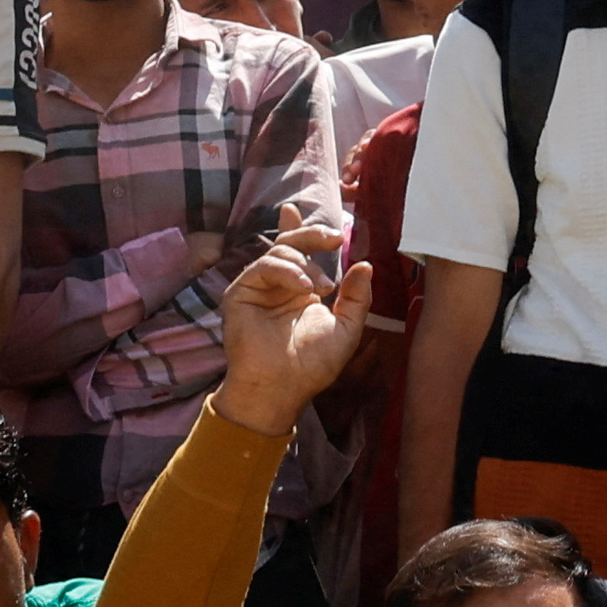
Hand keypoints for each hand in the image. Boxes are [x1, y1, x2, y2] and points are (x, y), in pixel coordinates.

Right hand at [212, 232, 371, 438]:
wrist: (282, 387)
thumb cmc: (312, 366)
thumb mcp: (346, 329)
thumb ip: (357, 298)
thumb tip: (365, 264)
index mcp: (302, 291)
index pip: (301, 252)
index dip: (303, 229)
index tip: (319, 218)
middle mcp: (279, 286)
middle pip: (291, 243)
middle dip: (313, 234)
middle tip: (335, 238)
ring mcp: (258, 288)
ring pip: (279, 251)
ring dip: (305, 264)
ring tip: (321, 288)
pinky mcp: (240, 293)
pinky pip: (263, 266)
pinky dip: (287, 271)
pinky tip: (303, 287)